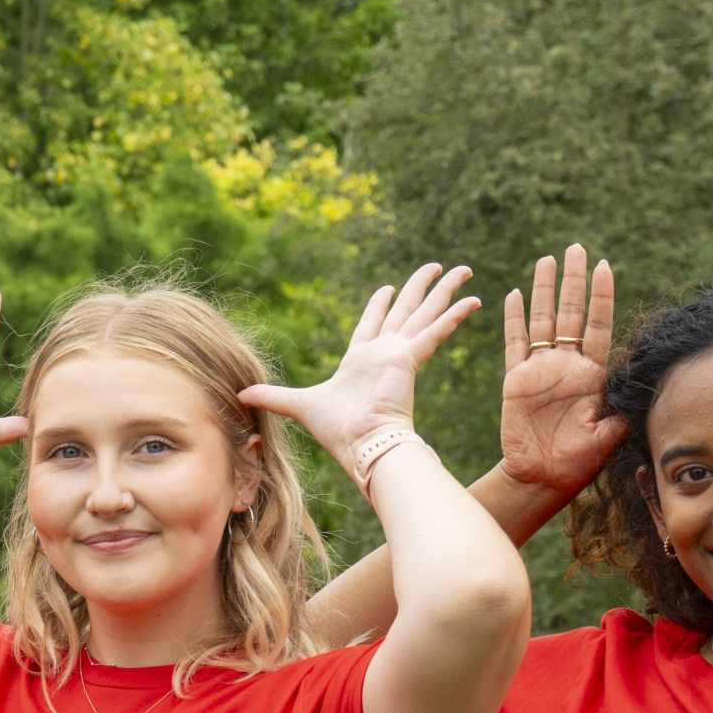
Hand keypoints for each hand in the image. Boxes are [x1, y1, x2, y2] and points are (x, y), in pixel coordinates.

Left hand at [242, 261, 477, 459]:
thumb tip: (240, 394)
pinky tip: (473, 300)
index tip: (388, 288)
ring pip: (425, 313)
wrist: (361, 445)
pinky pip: (435, 332)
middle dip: (420, 288)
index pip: (373, 324)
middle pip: (406, 311)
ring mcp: (399, 355)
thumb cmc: (337, 432)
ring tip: (464, 270)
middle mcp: (384, 354)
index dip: (380, 305)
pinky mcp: (410, 359)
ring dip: (444, 291)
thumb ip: (272, 397)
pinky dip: (453, 316)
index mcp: (361, 361)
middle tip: (437, 268)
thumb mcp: (298, 405)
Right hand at [496, 246, 624, 494]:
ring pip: (542, 321)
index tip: (605, 267)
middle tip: (576, 248)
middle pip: (570, 313)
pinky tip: (515, 295)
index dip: (601, 296)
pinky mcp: (515, 380)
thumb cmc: (579, 461)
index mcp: (592, 374)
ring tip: (547, 259)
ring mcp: (540, 370)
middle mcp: (567, 366)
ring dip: (544, 290)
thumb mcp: (609, 436)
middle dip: (573, 280)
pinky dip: (514, 320)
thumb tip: (643, 388)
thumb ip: (622, 411)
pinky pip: (514, 344)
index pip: (598, 325)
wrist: (543, 477)